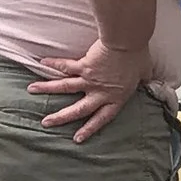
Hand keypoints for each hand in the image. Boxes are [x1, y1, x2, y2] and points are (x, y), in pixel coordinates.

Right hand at [30, 41, 154, 140]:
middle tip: (46, 123)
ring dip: (47, 89)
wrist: (128, 42)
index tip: (77, 138)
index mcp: (116, 98)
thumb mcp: (145, 73)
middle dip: (61, 117)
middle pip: (78, 109)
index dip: (89, 128)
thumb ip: (144, 81)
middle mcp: (100, 92)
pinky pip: (65, 66)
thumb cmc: (138, 56)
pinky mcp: (83, 65)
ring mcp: (90, 80)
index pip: (102, 118)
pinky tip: (41, 63)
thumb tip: (149, 81)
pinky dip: (53, 64)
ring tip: (32, 91)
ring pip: (64, 87)